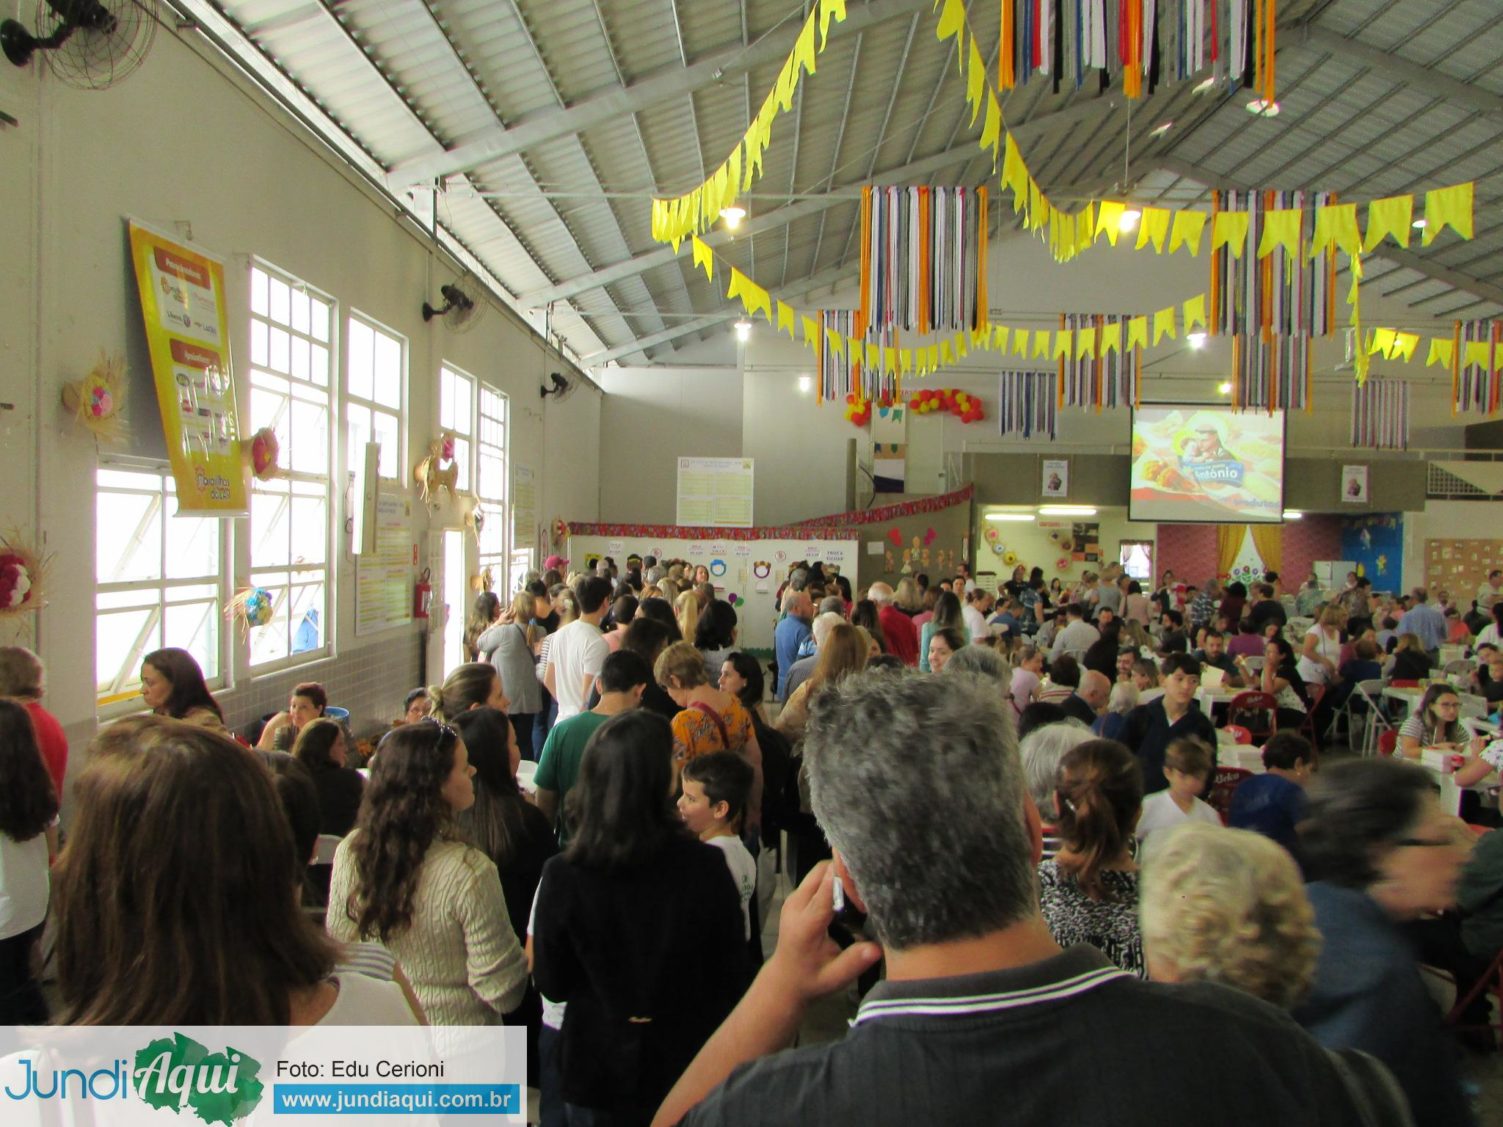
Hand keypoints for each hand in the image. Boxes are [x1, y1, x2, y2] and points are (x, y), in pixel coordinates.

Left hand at [763, 862, 881, 1005]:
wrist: (784, 979)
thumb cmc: (810, 980)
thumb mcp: (834, 978)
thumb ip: (854, 962)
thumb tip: (877, 949)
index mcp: (805, 924)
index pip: (825, 890)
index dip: (847, 879)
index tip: (869, 880)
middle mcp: (796, 905)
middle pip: (822, 871)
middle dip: (846, 872)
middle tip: (867, 886)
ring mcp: (794, 898)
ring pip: (820, 870)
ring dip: (840, 874)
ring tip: (859, 891)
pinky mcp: (796, 897)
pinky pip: (817, 877)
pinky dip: (833, 879)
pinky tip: (847, 895)